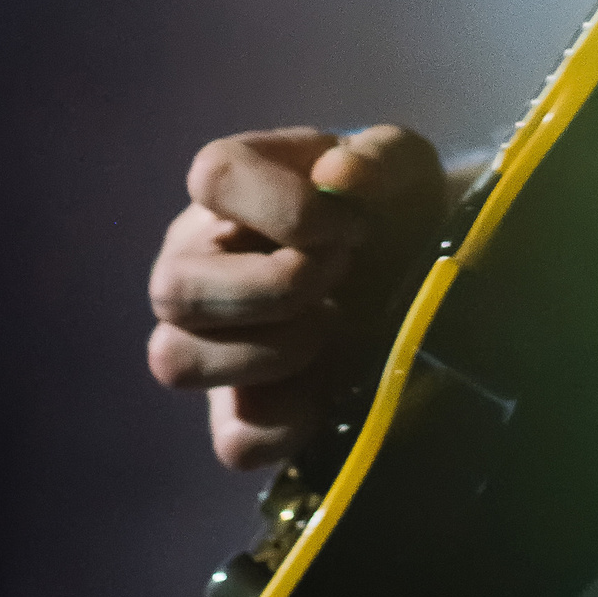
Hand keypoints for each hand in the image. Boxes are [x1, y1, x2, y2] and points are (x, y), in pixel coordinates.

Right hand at [147, 124, 451, 470]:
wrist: (425, 270)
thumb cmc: (393, 208)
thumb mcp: (406, 168)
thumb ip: (380, 157)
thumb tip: (340, 173)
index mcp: (228, 190)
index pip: (213, 176)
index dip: (287, 203)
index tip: (352, 224)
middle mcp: (194, 262)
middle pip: (172, 288)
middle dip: (277, 286)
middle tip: (341, 275)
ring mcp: (206, 341)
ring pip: (175, 361)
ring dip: (272, 350)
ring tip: (333, 325)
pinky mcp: (241, 411)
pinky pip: (235, 440)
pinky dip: (291, 420)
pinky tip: (333, 386)